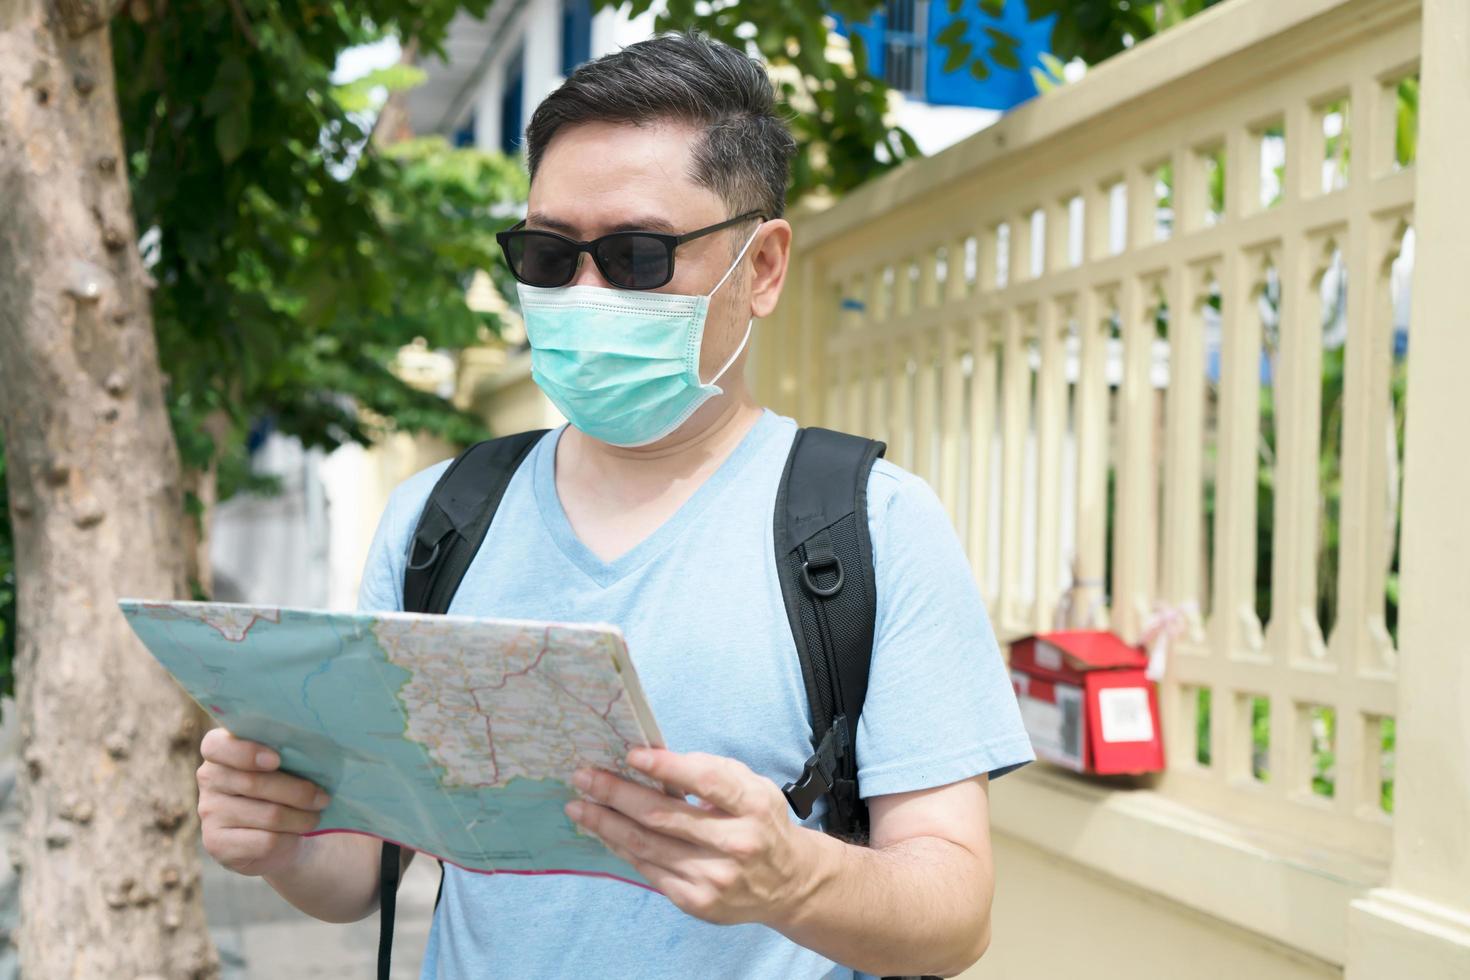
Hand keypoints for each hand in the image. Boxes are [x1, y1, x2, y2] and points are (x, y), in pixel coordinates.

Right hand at [197, 727, 330, 876]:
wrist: (279, 837)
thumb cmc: (286, 788)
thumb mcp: (286, 765)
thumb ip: (287, 753)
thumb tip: (316, 753)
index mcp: (221, 750)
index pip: (216, 745)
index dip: (245, 752)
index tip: (276, 760)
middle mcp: (209, 778)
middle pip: (255, 783)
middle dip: (298, 792)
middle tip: (323, 798)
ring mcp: (209, 812)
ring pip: (267, 814)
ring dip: (301, 818)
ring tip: (315, 817)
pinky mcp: (217, 843)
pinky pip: (264, 841)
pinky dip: (289, 838)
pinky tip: (295, 835)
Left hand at [566, 749, 817, 926]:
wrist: (788, 883)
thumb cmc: (760, 822)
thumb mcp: (751, 786)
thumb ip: (711, 773)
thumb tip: (653, 761)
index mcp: (753, 805)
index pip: (706, 781)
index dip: (666, 766)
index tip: (631, 754)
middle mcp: (736, 843)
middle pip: (664, 815)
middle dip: (617, 793)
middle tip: (585, 777)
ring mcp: (714, 876)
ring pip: (647, 845)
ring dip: (607, 823)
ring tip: (580, 805)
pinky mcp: (697, 901)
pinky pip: (649, 869)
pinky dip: (622, 848)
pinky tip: (604, 832)